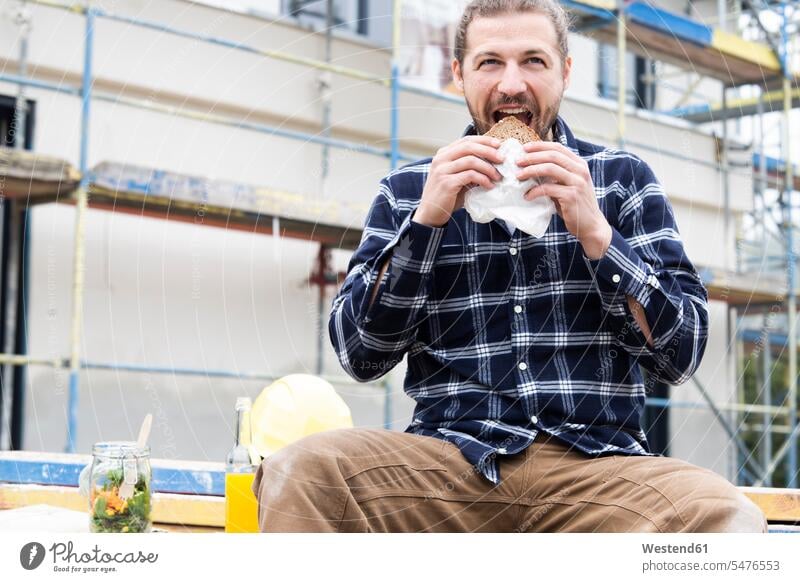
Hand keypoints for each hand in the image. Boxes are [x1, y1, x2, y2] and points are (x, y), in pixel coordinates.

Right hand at [414, 135, 503, 227]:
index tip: (499, 145)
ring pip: (471, 160)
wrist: (430, 213)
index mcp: (443, 154)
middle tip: (502, 159)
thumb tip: (493, 161)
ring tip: (498, 177)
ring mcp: (442, 170)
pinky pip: (470, 175)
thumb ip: (469, 167)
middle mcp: (441, 159)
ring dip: (488, 168)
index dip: (484, 140)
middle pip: (469, 147)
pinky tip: (489, 186)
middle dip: (489, 151)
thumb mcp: (457, 177)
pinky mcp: (447, 183)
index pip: (466, 140)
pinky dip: (483, 179)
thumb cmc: (447, 195)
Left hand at [515, 141, 610, 258]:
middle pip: (552, 155)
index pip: (558, 148)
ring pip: (550, 168)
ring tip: (518, 176)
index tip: (524, 148)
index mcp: (580, 165)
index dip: (540, 146)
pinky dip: (534, 191)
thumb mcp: (568, 185)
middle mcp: (580, 170)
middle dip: (532, 157)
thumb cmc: (575, 205)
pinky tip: (527, 196)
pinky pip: (548, 189)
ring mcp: (577, 182)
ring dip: (531, 170)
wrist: (591, 225)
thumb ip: (556, 176)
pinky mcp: (572, 196)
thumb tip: (531, 168)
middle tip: (517, 161)